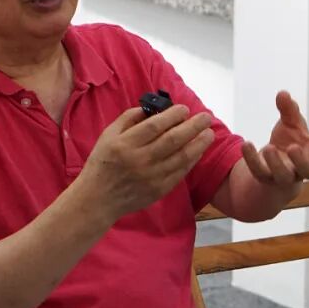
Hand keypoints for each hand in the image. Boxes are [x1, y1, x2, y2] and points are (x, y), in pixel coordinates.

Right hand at [78, 104, 214, 221]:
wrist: (98, 198)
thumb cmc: (103, 163)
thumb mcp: (108, 135)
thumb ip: (128, 119)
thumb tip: (152, 108)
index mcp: (125, 144)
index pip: (154, 126)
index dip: (172, 116)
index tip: (184, 109)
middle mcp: (140, 160)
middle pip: (173, 140)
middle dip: (193, 126)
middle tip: (206, 117)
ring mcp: (151, 176)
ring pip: (181, 157)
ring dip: (198, 143)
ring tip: (209, 133)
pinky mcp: (159, 189)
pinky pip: (180, 172)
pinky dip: (192, 160)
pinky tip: (199, 150)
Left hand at [242, 91, 308, 185]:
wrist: (274, 163)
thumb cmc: (290, 140)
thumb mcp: (291, 124)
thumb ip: (289, 110)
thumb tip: (283, 94)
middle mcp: (304, 167)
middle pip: (308, 170)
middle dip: (301, 160)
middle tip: (293, 147)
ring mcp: (286, 176)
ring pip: (283, 176)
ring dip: (276, 163)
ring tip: (269, 148)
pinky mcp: (267, 179)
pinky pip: (260, 172)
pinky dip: (252, 159)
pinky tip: (246, 144)